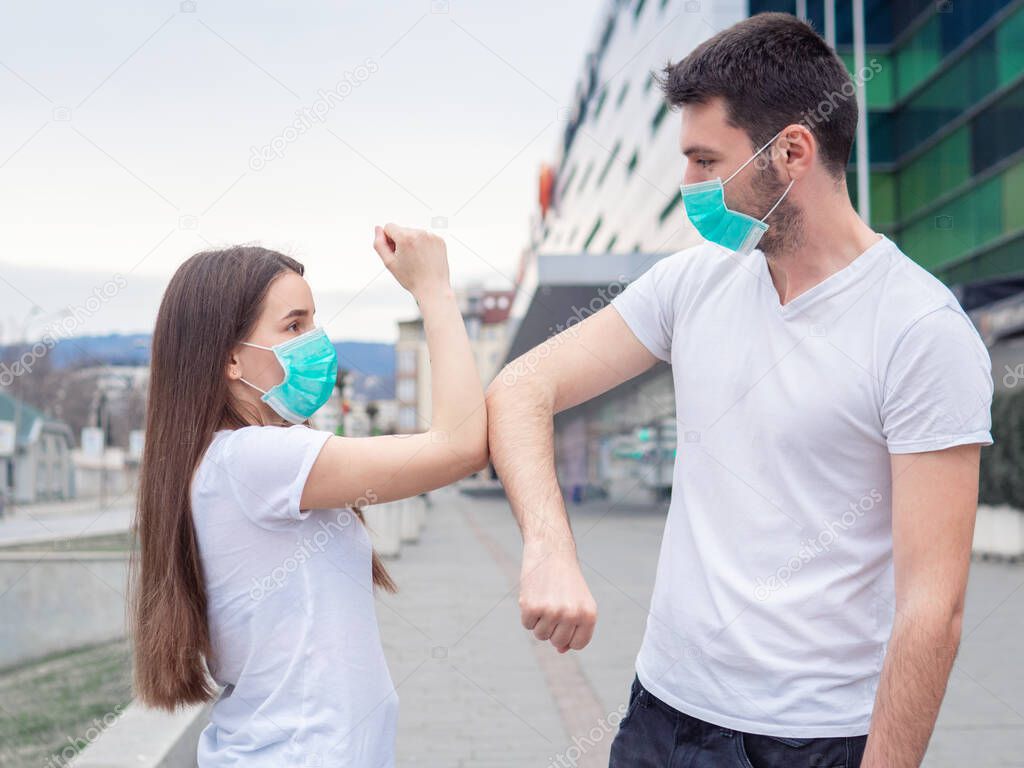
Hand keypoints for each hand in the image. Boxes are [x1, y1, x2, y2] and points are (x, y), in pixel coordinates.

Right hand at [372, 223, 450, 299]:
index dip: (388, 240)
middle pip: (402, 230)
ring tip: (416, 260)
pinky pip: (426, 237)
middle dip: (401, 242)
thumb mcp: (389, 263)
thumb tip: (378, 229)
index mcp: (405, 237)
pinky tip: (424, 258)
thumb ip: (379, 244)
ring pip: (414, 233)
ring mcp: (431, 236)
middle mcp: (420, 233)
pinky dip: (424, 245)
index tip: (395, 252)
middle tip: (406, 259)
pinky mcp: (440, 240)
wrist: (433, 288)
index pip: (389, 227)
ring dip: (413, 243)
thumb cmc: (412, 279)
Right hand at [518, 538, 596, 652]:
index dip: (569, 636)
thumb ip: (574, 628)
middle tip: (553, 604)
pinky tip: (533, 594)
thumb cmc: (566, 579)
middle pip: (557, 641)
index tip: (565, 622)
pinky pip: (527, 624)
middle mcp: (572, 615)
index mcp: (589, 615)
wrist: (551, 551)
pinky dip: (527, 613)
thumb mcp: (578, 602)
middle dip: (552, 628)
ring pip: (540, 635)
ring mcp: (552, 612)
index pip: (578, 644)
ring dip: (539, 620)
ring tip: (544, 598)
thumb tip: (561, 650)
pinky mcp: (532, 607)